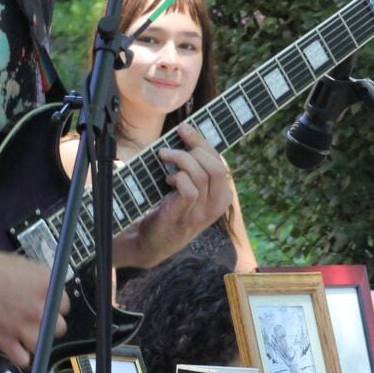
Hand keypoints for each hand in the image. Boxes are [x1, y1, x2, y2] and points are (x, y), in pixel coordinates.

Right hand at [0, 248, 68, 367]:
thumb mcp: (21, 264)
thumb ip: (39, 280)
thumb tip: (47, 291)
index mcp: (46, 285)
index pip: (64, 304)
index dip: (53, 303)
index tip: (43, 303)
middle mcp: (40, 309)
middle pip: (59, 327)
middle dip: (48, 322)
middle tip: (33, 317)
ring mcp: (24, 327)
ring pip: (43, 344)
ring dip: (36, 339)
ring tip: (24, 332)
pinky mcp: (6, 341)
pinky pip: (23, 359)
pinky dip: (20, 355)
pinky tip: (15, 345)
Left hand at [115, 122, 233, 268]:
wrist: (152, 243)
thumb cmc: (169, 211)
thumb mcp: (189, 192)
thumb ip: (193, 172)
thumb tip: (184, 138)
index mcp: (221, 196)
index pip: (220, 163)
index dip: (203, 143)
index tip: (184, 129)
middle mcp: (216, 206)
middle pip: (217, 168)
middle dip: (195, 147)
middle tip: (174, 143)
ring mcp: (201, 213)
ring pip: (202, 176)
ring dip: (181, 159)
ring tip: (164, 156)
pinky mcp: (184, 216)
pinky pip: (189, 190)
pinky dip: (178, 178)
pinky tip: (167, 180)